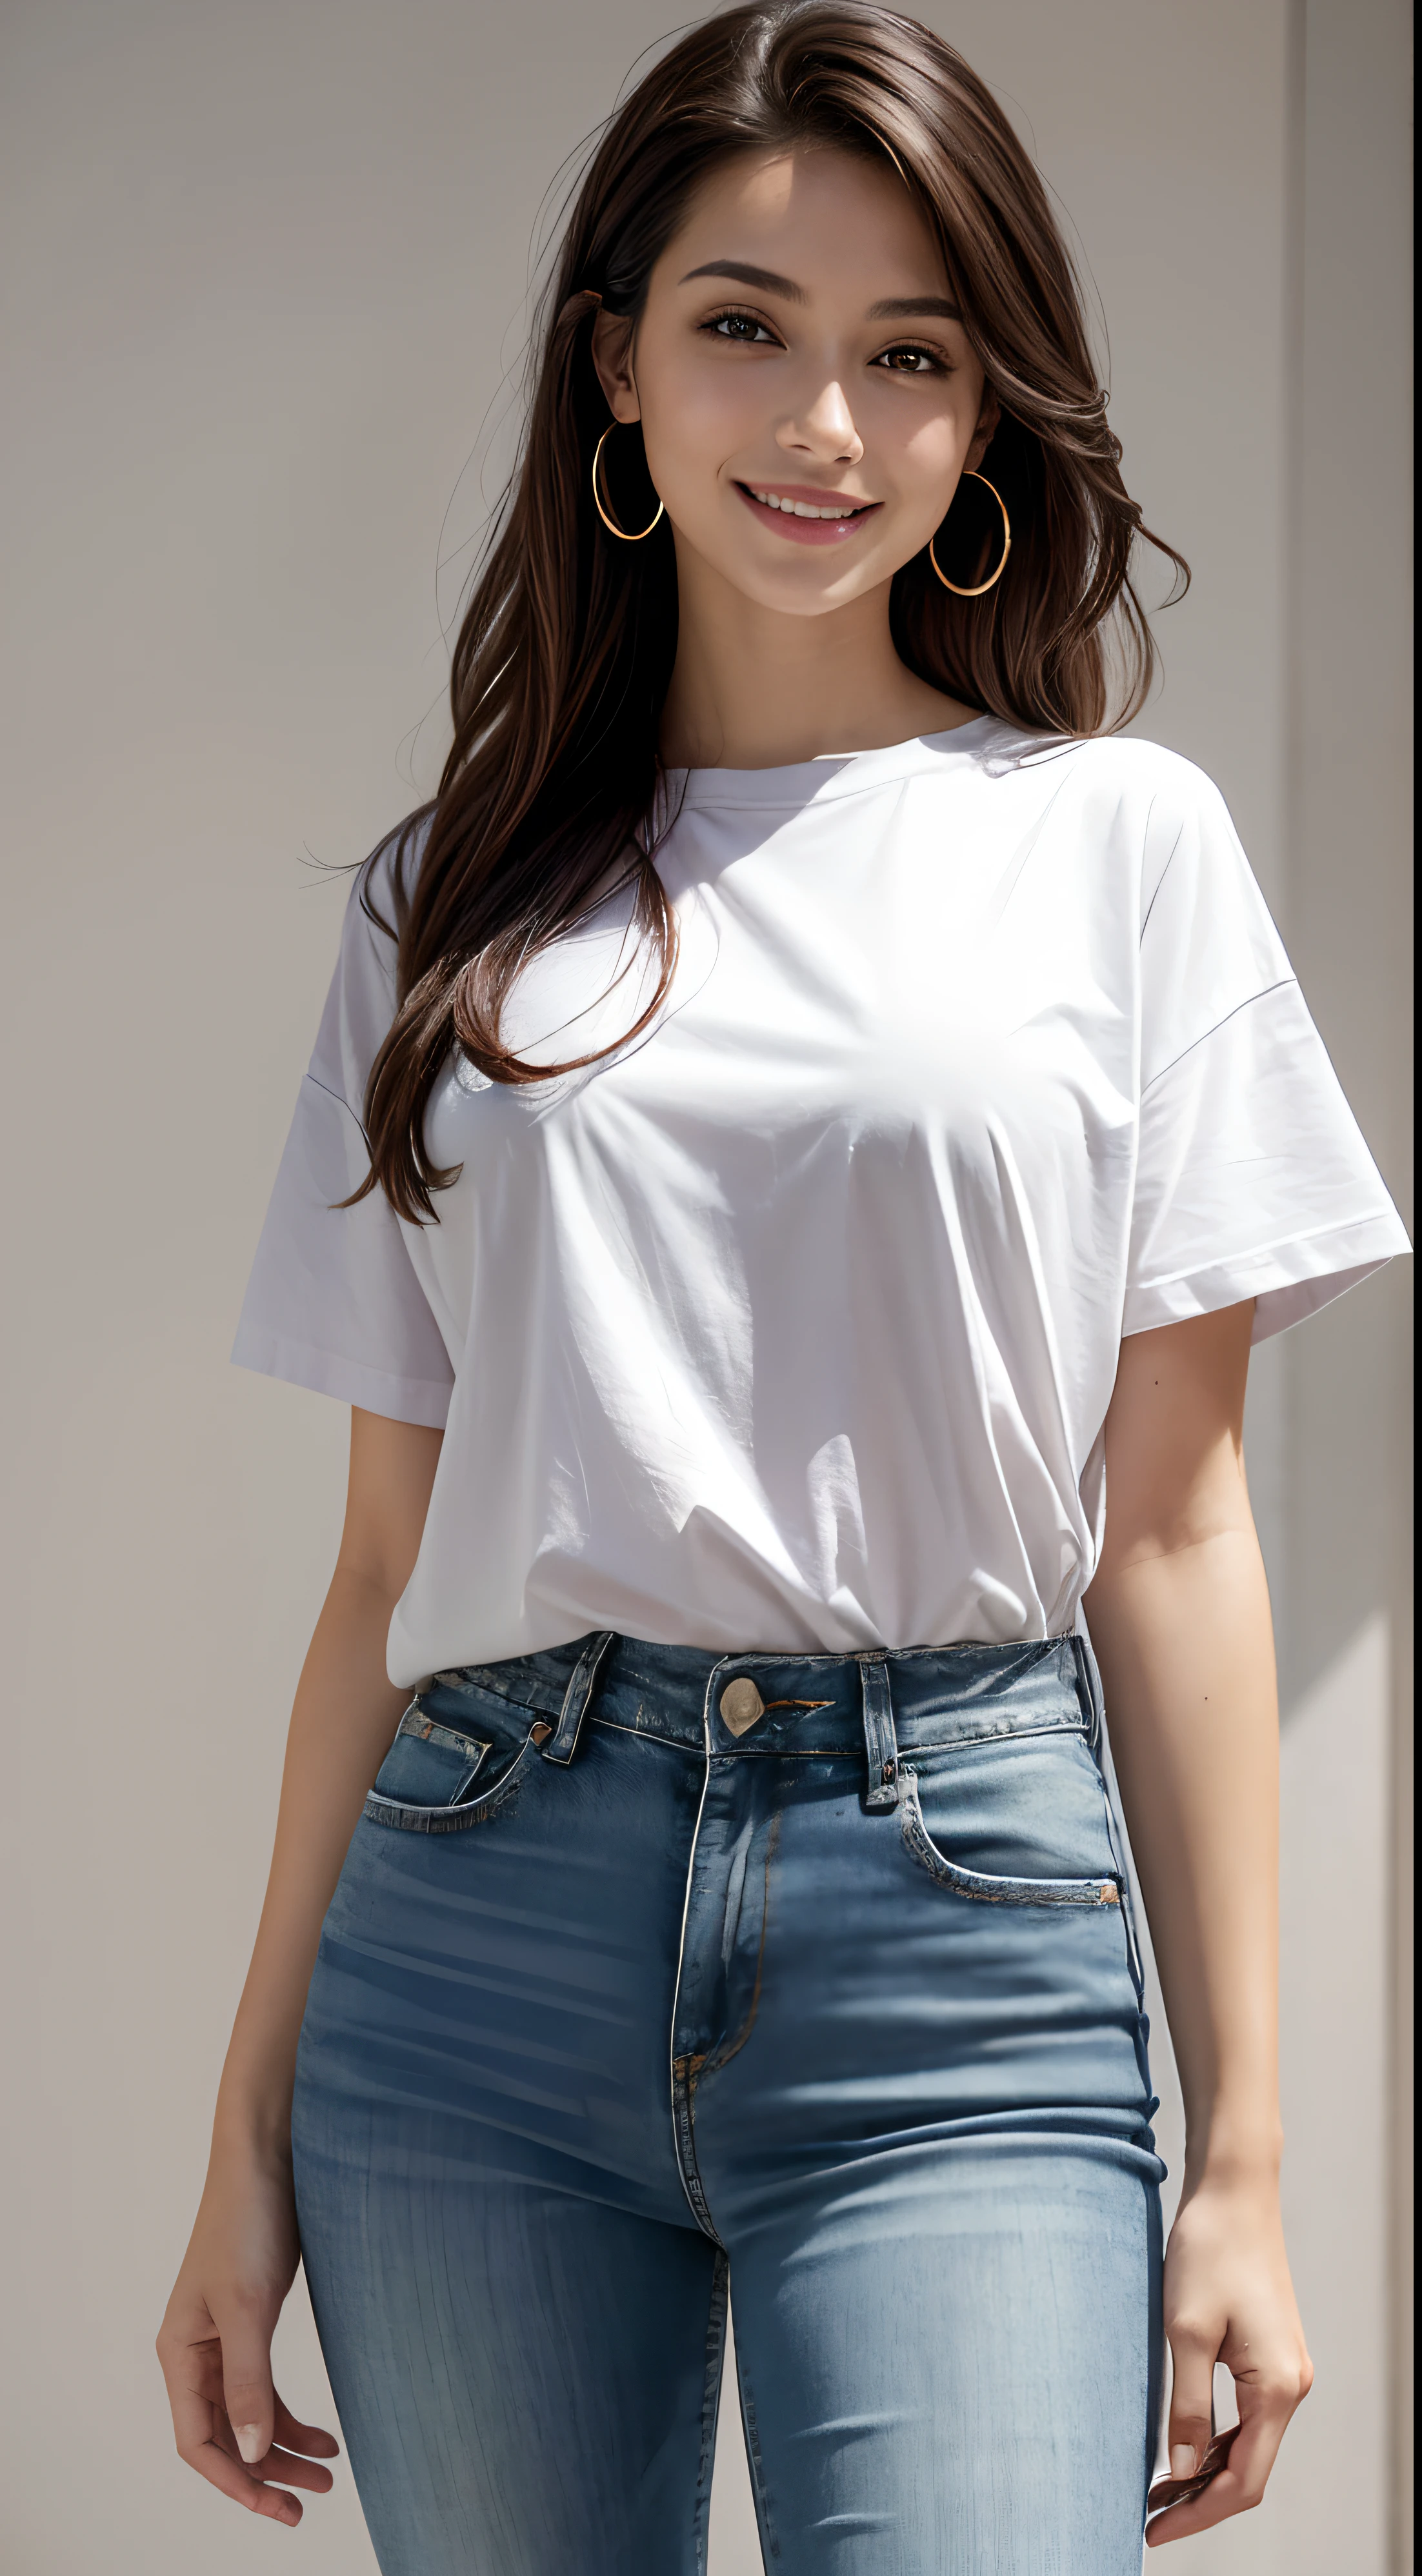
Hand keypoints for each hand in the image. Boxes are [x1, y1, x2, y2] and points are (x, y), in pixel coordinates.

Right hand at [157, 2150, 338, 2526]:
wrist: (269, 2159)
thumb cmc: (247, 2223)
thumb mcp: (248, 2306)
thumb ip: (247, 2380)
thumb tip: (248, 2452)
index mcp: (180, 2354)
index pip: (197, 2442)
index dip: (235, 2481)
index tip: (279, 2506)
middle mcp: (197, 2353)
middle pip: (225, 2436)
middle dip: (265, 2474)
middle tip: (309, 2504)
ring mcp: (226, 2339)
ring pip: (249, 2415)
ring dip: (285, 2448)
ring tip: (329, 2473)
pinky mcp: (254, 2322)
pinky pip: (267, 2387)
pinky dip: (293, 2415)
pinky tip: (327, 2434)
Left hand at [1147, 2171, 1312, 2545]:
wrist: (1234, 2190)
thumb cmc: (1208, 2251)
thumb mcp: (1187, 2332)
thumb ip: (1187, 2407)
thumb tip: (1180, 2471)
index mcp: (1278, 2388)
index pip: (1243, 2480)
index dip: (1197, 2513)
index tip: (1152, 2530)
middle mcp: (1291, 2386)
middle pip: (1250, 2470)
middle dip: (1201, 2501)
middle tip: (1148, 2518)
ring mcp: (1284, 2370)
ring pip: (1249, 2444)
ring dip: (1206, 2471)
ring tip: (1156, 2492)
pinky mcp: (1270, 2353)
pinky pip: (1247, 2415)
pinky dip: (1215, 2439)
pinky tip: (1181, 2446)